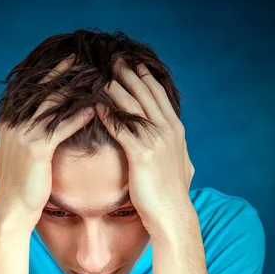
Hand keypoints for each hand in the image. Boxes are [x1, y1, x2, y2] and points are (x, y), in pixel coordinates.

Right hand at [0, 55, 94, 228]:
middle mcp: (13, 124)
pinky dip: (78, 117)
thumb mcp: (12, 154)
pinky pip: (61, 128)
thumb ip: (18, 136)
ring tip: (93, 77)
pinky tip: (94, 109)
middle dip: (61, 72)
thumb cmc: (17, 185)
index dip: (48, 74)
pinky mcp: (36, 149)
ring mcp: (23, 135)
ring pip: (53, 105)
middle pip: (41, 90)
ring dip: (75, 89)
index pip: (29, 91)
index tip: (65, 60)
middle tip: (80, 56)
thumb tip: (24, 126)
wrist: (12, 209)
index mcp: (8, 122)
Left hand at [95, 58, 194, 234]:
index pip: (158, 96)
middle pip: (146, 94)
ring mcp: (156, 141)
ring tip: (101, 75)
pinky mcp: (142, 154)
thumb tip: (175, 145)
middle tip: (114, 59)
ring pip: (133, 106)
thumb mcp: (179, 166)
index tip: (133, 64)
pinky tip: (96, 106)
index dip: (145, 78)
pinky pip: (122, 129)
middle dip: (129, 74)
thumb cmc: (171, 194)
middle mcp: (168, 130)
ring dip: (116, 89)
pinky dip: (109, 115)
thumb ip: (175, 150)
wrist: (172, 214)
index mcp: (175, 130)